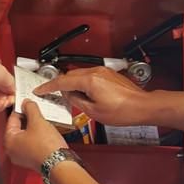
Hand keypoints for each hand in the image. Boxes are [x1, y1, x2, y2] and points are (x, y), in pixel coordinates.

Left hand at [0, 52, 14, 112]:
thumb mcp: (4, 74)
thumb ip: (12, 84)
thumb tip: (16, 92)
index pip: (7, 89)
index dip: (13, 93)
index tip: (18, 95)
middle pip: (3, 98)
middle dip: (9, 100)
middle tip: (13, 99)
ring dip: (3, 104)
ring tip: (6, 101)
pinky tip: (1, 103)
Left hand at [5, 101, 67, 171]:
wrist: (60, 163)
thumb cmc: (47, 147)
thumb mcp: (38, 121)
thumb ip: (30, 108)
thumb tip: (26, 103)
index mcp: (9, 141)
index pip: (11, 119)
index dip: (20, 109)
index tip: (26, 103)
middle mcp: (12, 151)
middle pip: (18, 128)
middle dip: (27, 118)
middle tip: (35, 110)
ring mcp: (22, 157)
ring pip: (25, 136)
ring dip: (33, 127)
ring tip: (42, 119)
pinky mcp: (31, 160)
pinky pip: (31, 144)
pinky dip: (37, 136)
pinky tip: (45, 130)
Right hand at [34, 66, 151, 125]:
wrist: (142, 107)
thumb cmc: (123, 111)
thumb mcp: (93, 111)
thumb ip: (77, 101)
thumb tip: (68, 96)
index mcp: (89, 80)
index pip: (63, 81)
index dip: (49, 86)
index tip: (40, 89)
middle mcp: (96, 72)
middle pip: (70, 75)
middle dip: (60, 84)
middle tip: (52, 93)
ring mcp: (103, 71)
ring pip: (80, 75)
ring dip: (72, 84)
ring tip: (70, 97)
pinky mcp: (109, 74)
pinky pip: (90, 76)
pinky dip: (82, 83)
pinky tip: (84, 93)